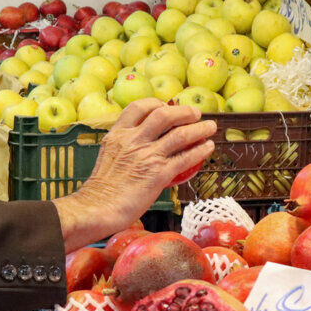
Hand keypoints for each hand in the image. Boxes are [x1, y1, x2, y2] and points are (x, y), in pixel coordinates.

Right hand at [54, 99, 215, 248]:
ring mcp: (147, 156)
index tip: (167, 105)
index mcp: (118, 134)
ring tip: (210, 127)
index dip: (156, 103)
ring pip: (180, 134)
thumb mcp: (108, 155)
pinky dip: (200, 151)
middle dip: (183, 111)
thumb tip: (142, 141)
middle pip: (164, 115)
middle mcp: (133, 141)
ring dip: (199, 129)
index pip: (139, 107)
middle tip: (195, 113)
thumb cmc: (103, 188)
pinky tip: (208, 148)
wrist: (99, 208)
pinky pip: (185, 158)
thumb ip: (124, 145)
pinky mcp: (159, 174)